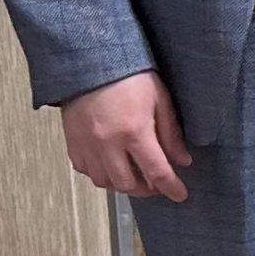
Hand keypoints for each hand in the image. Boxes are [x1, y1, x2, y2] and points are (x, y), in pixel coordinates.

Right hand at [61, 71, 191, 201]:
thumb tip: (182, 160)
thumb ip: (171, 134)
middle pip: (128, 184)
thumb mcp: (160, 100)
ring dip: (123, 183)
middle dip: (147, 189)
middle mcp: (108, 143)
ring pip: (104, 181)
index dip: (171, 187)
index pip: (156, 172)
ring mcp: (87, 144)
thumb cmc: (128, 75)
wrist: (90, 61)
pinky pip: (85, 170)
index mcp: (134, 131)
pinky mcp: (72, 141)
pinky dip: (100, 173)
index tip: (180, 194)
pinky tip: (112, 165)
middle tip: (158, 183)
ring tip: (136, 174)